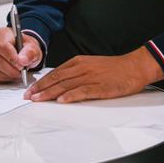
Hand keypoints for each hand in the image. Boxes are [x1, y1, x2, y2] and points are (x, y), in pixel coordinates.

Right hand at [0, 25, 42, 82]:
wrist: (22, 53)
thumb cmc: (26, 49)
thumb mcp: (33, 48)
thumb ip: (31, 52)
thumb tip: (22, 60)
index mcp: (2, 33)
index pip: (2, 46)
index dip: (11, 58)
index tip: (21, 66)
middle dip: (10, 70)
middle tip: (20, 72)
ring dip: (6, 76)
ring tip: (16, 74)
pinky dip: (2, 79)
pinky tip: (9, 75)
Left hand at [25, 47, 163, 103]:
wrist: (134, 66)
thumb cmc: (114, 68)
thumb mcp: (91, 65)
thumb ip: (75, 73)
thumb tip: (59, 83)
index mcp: (78, 62)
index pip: (55, 73)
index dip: (41, 82)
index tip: (30, 90)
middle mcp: (82, 68)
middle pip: (56, 79)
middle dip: (40, 88)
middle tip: (28, 97)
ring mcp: (91, 77)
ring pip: (66, 85)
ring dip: (49, 93)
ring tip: (38, 100)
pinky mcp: (101, 87)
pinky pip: (83, 91)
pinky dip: (71, 96)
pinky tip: (62, 100)